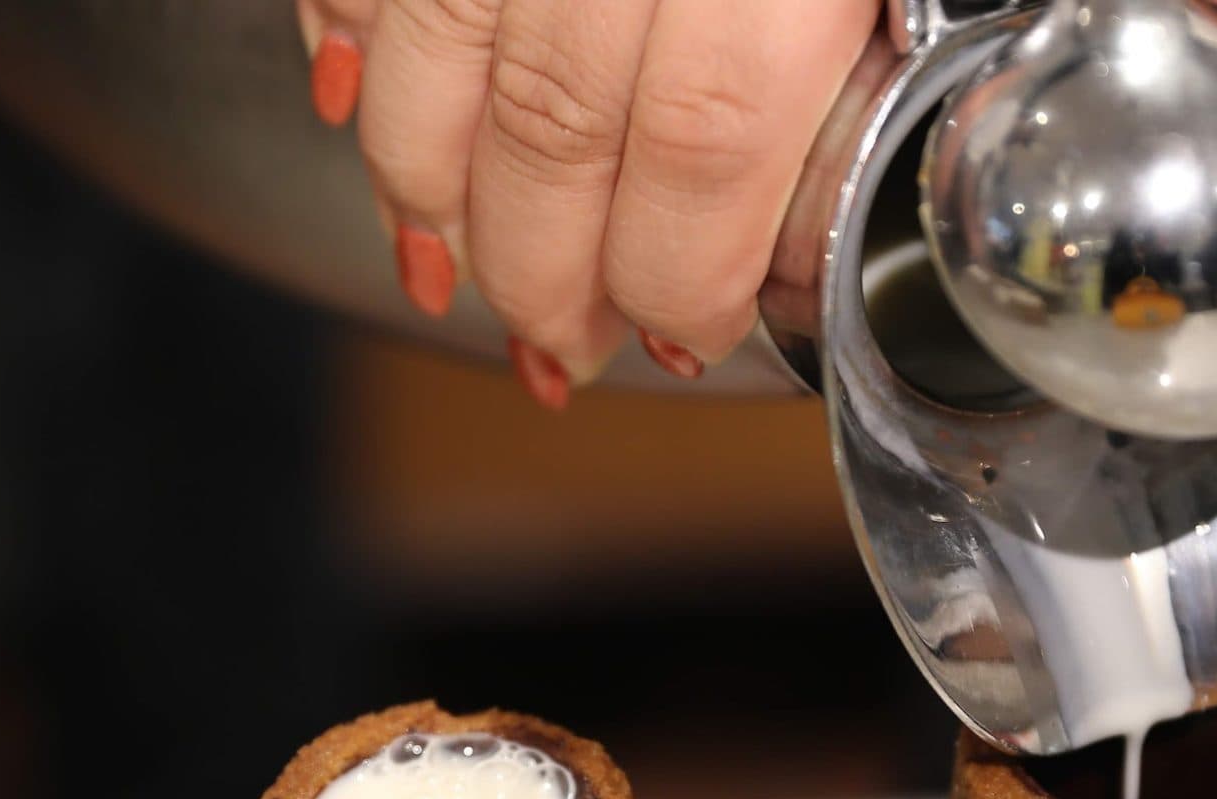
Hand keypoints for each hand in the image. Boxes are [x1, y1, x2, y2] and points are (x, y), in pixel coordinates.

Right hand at [293, 0, 877, 405]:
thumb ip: (879, 64)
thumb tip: (837, 226)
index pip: (704, 140)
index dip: (678, 272)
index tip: (683, 332)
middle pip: (554, 122)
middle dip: (545, 271)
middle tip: (561, 344)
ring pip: (434, 54)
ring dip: (428, 188)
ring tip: (445, 272)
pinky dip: (338, 35)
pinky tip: (349, 103)